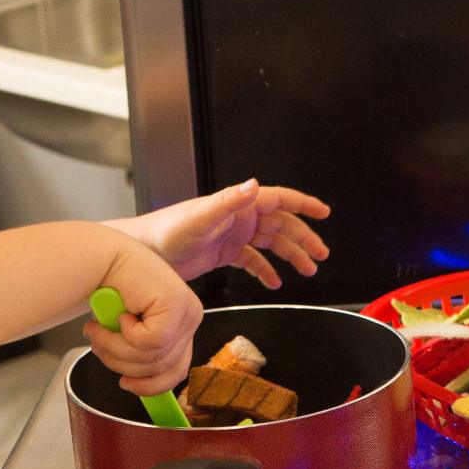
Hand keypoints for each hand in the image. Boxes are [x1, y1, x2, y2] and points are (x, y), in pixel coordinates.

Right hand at [82, 242, 203, 395]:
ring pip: (152, 357)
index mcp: (183, 326)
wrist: (104, 258)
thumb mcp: (130, 332)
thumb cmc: (113, 292)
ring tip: (97, 330)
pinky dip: (126, 333)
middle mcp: (191, 319)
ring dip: (116, 348)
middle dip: (121, 363)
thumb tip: (136, 384)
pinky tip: (120, 314)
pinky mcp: (177, 304)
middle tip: (97, 345)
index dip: (150, 386)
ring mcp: (188, 311)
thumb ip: (140, 354)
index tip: (125, 385)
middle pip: (161, 368)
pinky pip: (150, 341)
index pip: (177, 371)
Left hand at [119, 179, 331, 288]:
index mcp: (238, 205)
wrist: (144, 253)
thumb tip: (253, 186)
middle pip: (281, 225)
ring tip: (307, 271)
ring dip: (290, 256)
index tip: (324, 212)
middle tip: (321, 255)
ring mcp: (233, 235)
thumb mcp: (200, 217)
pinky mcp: (224, 253)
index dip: (303, 204)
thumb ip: (228, 201)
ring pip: (271, 244)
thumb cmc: (166, 231)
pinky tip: (275, 282)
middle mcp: (238, 217)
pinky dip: (266, 270)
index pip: (278, 199)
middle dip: (304, 239)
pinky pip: (253, 261)